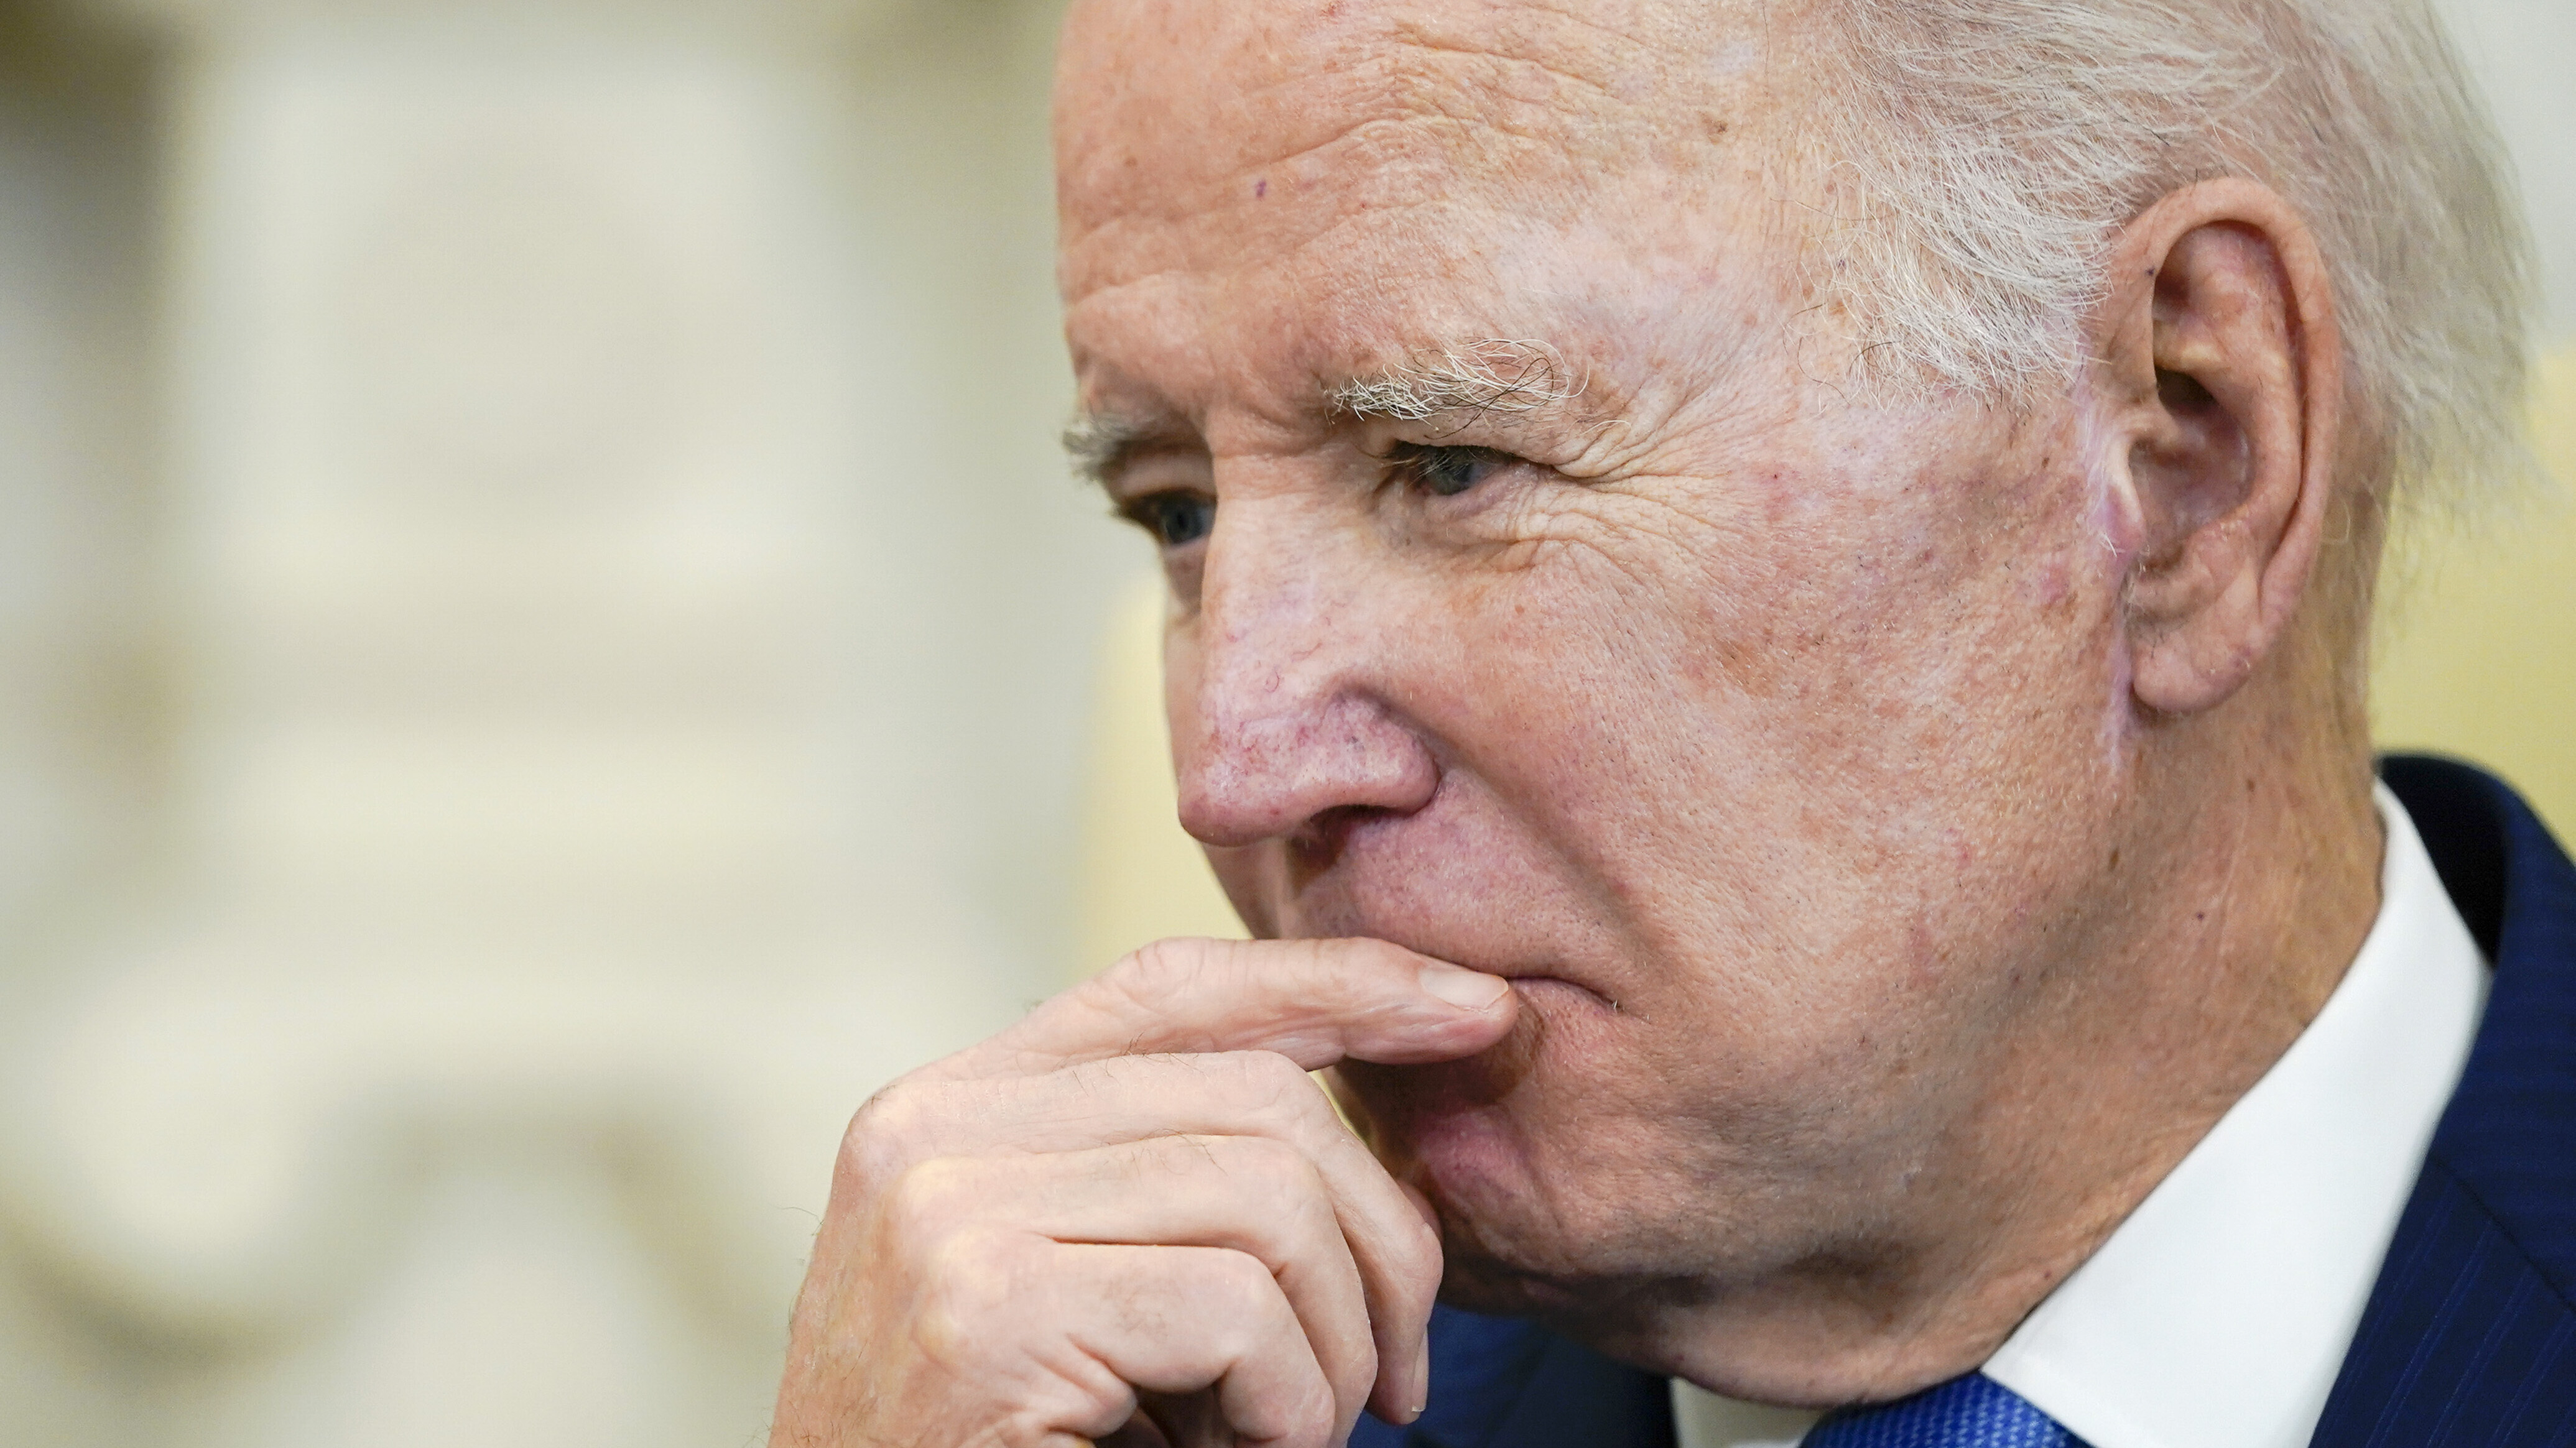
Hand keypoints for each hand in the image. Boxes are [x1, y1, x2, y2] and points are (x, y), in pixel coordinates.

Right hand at [767, 937, 1517, 1447]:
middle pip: (1255, 1097)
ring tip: (1302, 1432)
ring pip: (1267, 1199)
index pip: (1172, 988)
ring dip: (1336, 1344)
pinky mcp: (988, 1315)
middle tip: (1398, 1371)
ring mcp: (947, 1216)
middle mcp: (931, 1133)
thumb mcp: (1078, 1286)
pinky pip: (1238, 1310)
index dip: (1336, 982)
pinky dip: (1290, 1404)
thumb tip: (1367, 1092)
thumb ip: (1164, 1179)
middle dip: (1381, 1235)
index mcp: (950, 1107)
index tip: (1472, 1006)